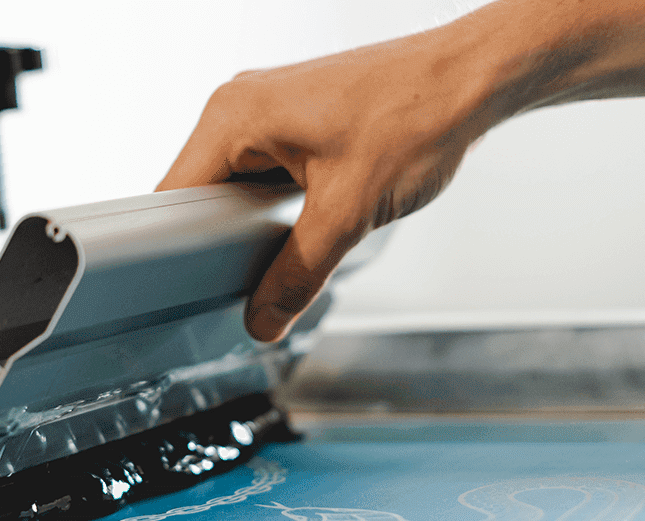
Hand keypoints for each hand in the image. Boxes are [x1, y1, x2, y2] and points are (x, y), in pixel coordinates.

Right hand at [158, 31, 517, 341]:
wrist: (471, 78)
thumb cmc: (417, 113)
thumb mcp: (348, 214)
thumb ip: (298, 274)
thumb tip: (265, 317)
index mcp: (233, 116)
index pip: (173, 197)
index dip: (180, 251)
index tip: (197, 288)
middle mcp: (240, 104)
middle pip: (200, 193)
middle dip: (225, 239)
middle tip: (257, 271)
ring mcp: (266, 107)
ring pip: (234, 185)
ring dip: (256, 221)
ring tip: (300, 231)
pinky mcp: (292, 117)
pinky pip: (262, 171)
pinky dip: (279, 202)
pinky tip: (314, 213)